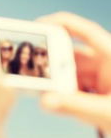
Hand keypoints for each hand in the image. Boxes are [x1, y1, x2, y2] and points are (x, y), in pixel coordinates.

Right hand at [36, 12, 110, 132]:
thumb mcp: (108, 113)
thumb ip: (75, 107)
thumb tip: (45, 101)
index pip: (86, 32)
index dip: (63, 24)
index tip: (39, 25)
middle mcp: (107, 65)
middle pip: (73, 57)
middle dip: (54, 65)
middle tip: (34, 73)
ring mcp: (103, 81)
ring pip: (72, 76)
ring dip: (58, 85)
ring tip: (43, 93)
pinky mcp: (99, 96)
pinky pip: (76, 91)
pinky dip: (64, 96)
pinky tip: (55, 104)